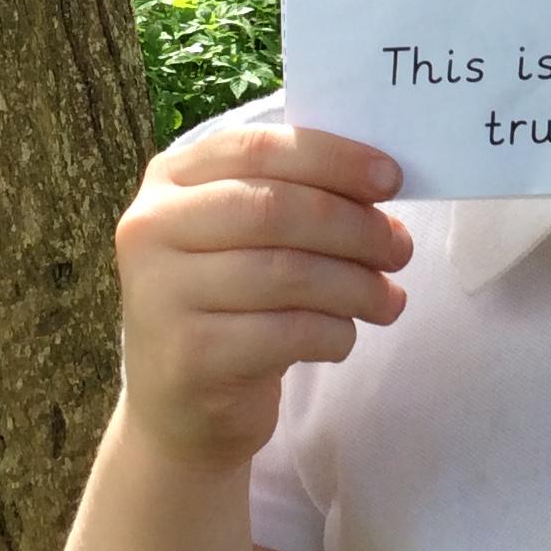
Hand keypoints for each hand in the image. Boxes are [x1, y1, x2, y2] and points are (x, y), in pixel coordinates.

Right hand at [116, 125, 411, 474]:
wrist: (182, 403)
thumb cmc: (230, 302)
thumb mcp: (244, 236)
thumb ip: (295, 195)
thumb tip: (382, 182)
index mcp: (169, 180)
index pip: (259, 148)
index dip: (333, 158)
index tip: (393, 179)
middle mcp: (150, 229)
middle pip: (275, 208)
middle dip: (354, 226)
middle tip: (400, 249)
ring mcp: (161, 294)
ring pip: (287, 273)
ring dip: (357, 286)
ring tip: (389, 300)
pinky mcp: (188, 356)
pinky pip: (287, 332)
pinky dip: (334, 332)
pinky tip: (343, 337)